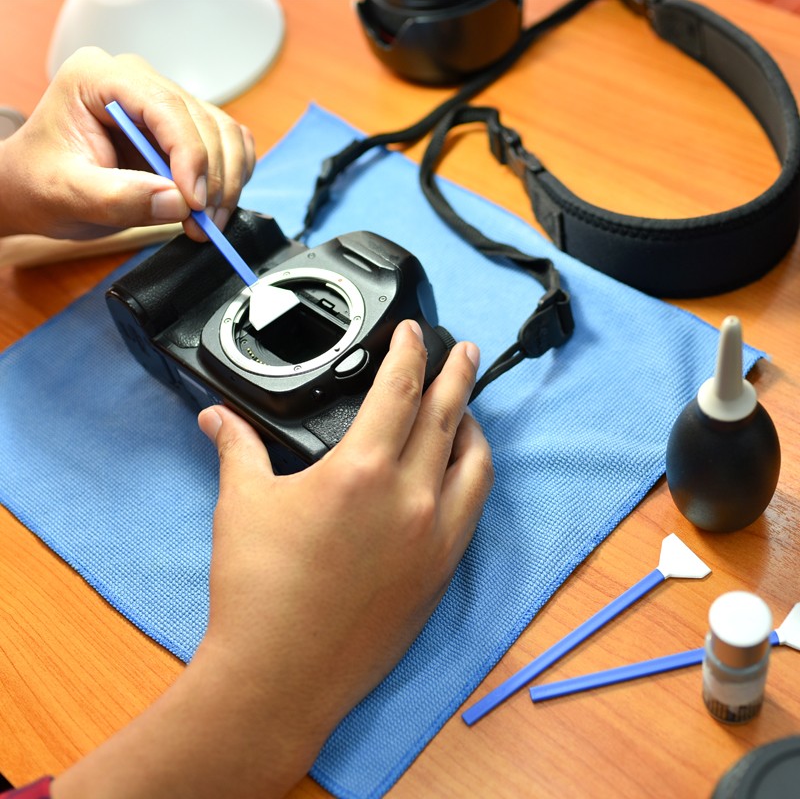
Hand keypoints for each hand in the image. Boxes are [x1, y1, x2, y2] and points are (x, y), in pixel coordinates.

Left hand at [0, 47, 255, 240]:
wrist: (40, 191)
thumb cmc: (42, 183)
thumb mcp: (68, 194)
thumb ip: (118, 197)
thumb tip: (179, 203)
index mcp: (100, 78)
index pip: (166, 106)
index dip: (191, 155)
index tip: (195, 202)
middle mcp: (140, 84)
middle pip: (204, 122)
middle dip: (213, 178)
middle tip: (203, 225)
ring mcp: (166, 107)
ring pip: (226, 134)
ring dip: (227, 183)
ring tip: (207, 223)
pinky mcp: (185, 133)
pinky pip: (231, 146)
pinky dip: (234, 179)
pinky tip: (215, 206)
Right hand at [51, 321, 492, 798]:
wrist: (281, 674)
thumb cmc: (258, 589)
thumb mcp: (243, 502)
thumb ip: (238, 447)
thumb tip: (218, 417)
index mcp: (361, 469)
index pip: (400, 388)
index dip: (410, 351)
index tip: (414, 333)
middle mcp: (410, 497)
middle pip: (448, 414)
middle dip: (457, 373)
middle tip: (463, 349)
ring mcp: (435, 536)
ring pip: (475, 461)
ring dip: (473, 425)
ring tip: (466, 407)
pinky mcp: (441, 571)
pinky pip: (474, 507)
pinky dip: (473, 475)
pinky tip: (460, 471)